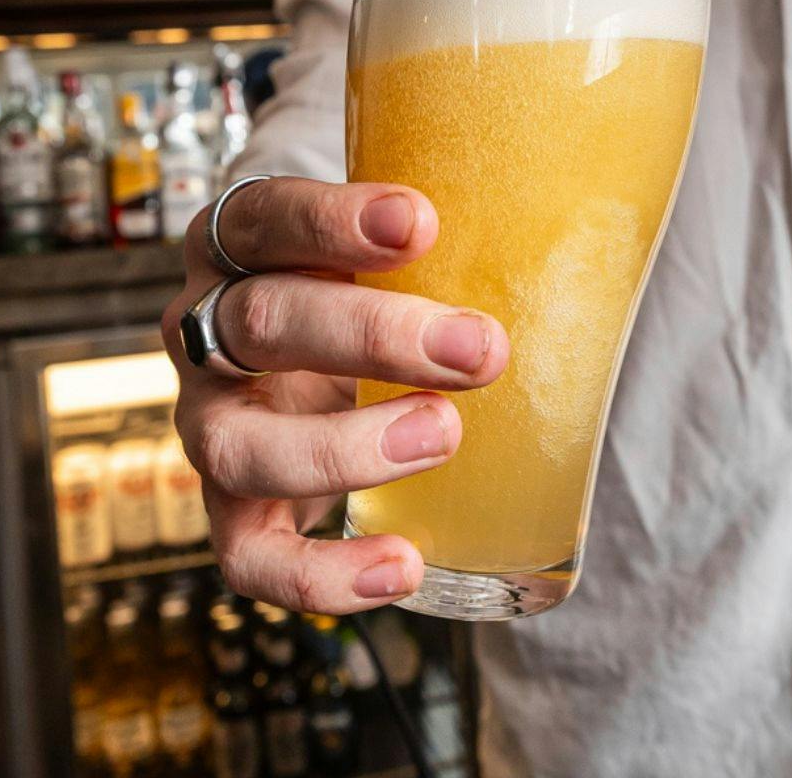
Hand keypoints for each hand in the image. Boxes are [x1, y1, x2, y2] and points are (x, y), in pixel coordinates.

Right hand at [161, 178, 509, 613]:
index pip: (261, 218)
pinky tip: (402, 565)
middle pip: (260, 324)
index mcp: (239, 246)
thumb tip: (584, 236)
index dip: (330, 221)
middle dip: (374, 335)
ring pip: (241, 446)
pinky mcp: (229, 512)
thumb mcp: (395, 249)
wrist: (324, 365)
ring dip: (344, 448)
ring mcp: (209, 425)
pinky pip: (249, 560)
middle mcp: (207, 332)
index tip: (420, 225)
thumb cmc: (372, 291)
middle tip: (478, 349)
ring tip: (443, 436)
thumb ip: (453, 233)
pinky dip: (321, 574)